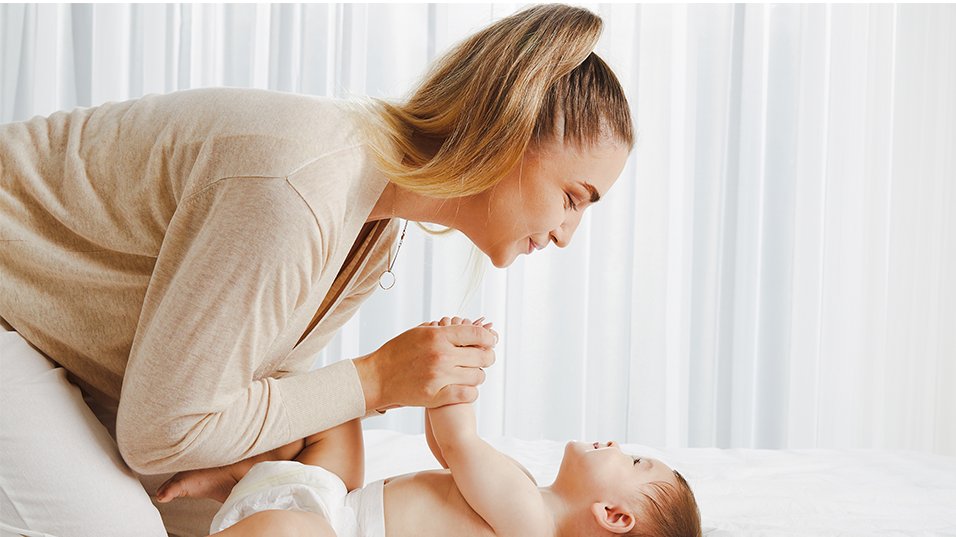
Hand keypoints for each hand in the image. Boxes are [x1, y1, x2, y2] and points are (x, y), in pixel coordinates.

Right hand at [353, 317, 496, 410]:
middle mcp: (441, 355)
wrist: (377, 376)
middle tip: (483, 359)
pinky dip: (471, 392)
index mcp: (438, 335)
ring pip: (478, 377)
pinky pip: (468, 395)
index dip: (490, 338)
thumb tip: (472, 324)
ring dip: (477, 375)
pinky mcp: (435, 397)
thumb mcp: (421, 331)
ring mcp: (439, 377)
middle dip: (488, 357)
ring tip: (469, 374)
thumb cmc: (399, 351)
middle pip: (483, 356)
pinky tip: (464, 388)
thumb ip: (447, 329)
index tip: (490, 342)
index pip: (478, 334)